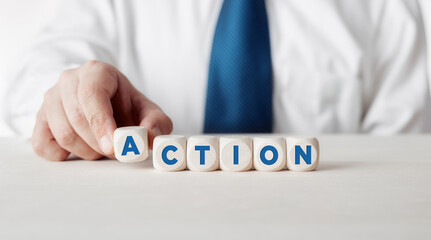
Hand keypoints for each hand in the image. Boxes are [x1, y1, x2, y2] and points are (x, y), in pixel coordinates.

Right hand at [32, 60, 172, 160]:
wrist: (107, 105)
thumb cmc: (126, 107)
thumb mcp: (148, 112)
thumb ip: (157, 123)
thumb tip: (150, 138)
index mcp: (96, 71)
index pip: (91, 94)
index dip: (101, 123)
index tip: (113, 147)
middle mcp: (69, 80)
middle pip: (77, 118)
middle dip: (100, 143)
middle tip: (116, 153)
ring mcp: (50, 99)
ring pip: (62, 133)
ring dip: (87, 151)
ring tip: (102, 149)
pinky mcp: (39, 119)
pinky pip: (43, 144)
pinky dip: (63, 155)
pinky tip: (81, 149)